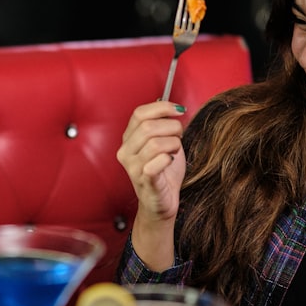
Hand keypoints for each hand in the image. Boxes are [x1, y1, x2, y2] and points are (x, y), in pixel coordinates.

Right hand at [116, 101, 186, 223]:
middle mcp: (126, 152)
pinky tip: (171, 161)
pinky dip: (169, 158)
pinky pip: (157, 163)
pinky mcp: (144, 182)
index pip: (139, 114)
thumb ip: (161, 125)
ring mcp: (133, 168)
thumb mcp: (161, 143)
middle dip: (172, 127)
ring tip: (175, 150)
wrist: (162, 202)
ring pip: (155, 144)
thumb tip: (167, 104)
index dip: (161, 108)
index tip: (179, 110)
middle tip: (180, 135)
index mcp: (128, 139)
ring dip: (173, 144)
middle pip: (148, 127)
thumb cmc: (164, 171)